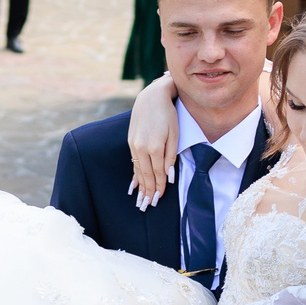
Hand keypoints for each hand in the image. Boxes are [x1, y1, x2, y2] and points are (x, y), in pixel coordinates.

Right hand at [127, 73, 177, 207]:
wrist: (151, 98)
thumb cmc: (168, 115)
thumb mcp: (175, 135)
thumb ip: (171, 156)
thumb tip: (168, 176)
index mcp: (155, 147)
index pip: (158, 173)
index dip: (159, 187)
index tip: (159, 198)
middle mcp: (142, 148)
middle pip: (146, 175)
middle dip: (148, 191)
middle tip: (147, 206)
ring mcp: (134, 145)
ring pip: (138, 170)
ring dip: (140, 186)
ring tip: (141, 200)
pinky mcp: (131, 142)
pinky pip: (133, 162)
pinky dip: (135, 175)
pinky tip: (134, 184)